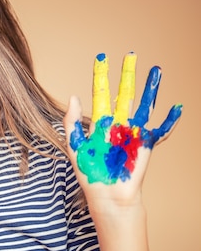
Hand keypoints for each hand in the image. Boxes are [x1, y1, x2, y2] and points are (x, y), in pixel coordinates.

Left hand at [64, 53, 181, 205]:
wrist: (107, 195)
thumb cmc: (89, 173)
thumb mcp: (74, 145)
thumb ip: (72, 121)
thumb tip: (74, 97)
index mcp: (98, 122)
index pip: (100, 94)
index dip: (101, 77)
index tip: (101, 58)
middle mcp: (117, 124)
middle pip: (123, 94)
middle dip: (127, 75)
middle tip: (130, 55)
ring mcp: (133, 132)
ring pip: (144, 105)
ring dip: (150, 88)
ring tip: (156, 70)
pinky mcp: (146, 144)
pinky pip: (162, 130)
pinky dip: (171, 120)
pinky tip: (178, 107)